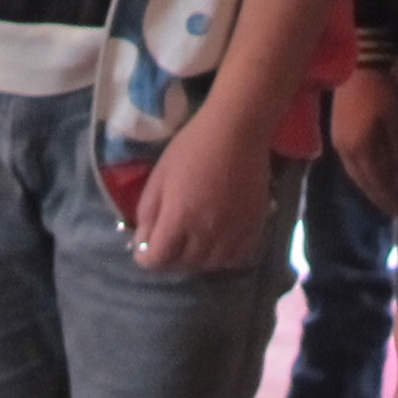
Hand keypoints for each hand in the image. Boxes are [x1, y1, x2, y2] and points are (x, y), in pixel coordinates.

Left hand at [126, 97, 273, 275]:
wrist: (237, 131)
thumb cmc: (192, 147)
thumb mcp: (159, 176)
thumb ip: (148, 213)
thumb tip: (144, 241)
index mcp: (178, 219)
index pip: (156, 260)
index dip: (146, 257)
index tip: (145, 248)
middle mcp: (206, 233)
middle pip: (183, 265)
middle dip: (170, 258)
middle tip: (168, 243)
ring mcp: (233, 233)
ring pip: (210, 266)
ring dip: (197, 259)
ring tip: (193, 243)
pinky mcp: (254, 228)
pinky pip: (237, 258)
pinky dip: (224, 257)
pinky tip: (218, 242)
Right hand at [331, 64, 397, 217]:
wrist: (358, 61)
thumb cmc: (381, 89)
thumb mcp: (396, 119)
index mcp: (360, 150)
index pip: (378, 185)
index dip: (392, 200)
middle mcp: (346, 152)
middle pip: (366, 184)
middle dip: (382, 199)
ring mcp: (339, 143)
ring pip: (358, 176)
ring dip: (373, 188)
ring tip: (388, 197)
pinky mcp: (338, 134)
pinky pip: (353, 164)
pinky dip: (365, 174)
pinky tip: (374, 175)